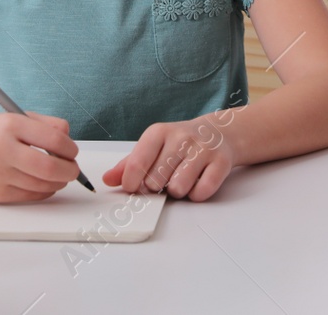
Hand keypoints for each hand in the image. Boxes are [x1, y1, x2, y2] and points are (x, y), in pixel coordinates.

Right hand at [0, 111, 82, 203]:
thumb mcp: (12, 117)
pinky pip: (30, 196)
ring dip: (59, 182)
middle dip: (70, 171)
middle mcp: (3, 149)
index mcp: (10, 125)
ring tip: (59, 176)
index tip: (72, 151)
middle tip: (73, 169)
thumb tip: (68, 137)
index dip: (70, 149)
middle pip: (51, 167)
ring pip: (43, 185)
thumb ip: (44, 124)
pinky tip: (44, 184)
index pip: (54, 140)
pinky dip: (44, 191)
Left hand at [103, 118, 236, 201]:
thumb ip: (129, 165)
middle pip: (156, 180)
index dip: (132, 182)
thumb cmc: (179, 144)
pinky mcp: (221, 162)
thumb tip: (107, 180)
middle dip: (157, 187)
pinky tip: (197, 182)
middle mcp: (181, 137)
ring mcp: (203, 148)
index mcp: (159, 132)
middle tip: (164, 179)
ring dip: (178, 191)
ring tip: (181, 179)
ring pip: (179, 188)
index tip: (133, 187)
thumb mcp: (152, 147)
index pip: (137, 163)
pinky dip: (197, 194)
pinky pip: (202, 191)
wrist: (218, 132)